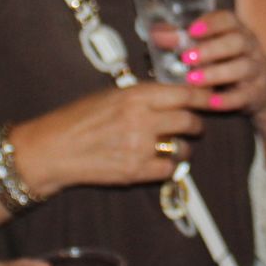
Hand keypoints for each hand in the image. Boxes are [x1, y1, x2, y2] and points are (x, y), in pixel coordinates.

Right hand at [14, 81, 210, 193]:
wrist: (53, 149)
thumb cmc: (78, 118)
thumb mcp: (111, 95)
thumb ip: (142, 96)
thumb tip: (171, 95)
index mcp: (136, 95)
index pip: (184, 93)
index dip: (203, 96)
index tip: (211, 98)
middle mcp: (142, 119)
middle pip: (189, 121)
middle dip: (196, 124)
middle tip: (193, 125)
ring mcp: (140, 147)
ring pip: (182, 148)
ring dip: (183, 148)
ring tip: (174, 146)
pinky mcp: (135, 172)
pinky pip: (168, 171)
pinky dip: (167, 167)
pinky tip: (157, 162)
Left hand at [156, 9, 265, 116]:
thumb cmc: (228, 61)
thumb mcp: (212, 47)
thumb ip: (183, 39)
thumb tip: (155, 34)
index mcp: (237, 30)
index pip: (229, 20)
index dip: (211, 23)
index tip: (191, 30)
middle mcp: (249, 47)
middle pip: (237, 42)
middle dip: (211, 48)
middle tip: (187, 57)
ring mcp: (255, 70)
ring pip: (242, 68)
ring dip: (216, 73)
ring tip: (192, 79)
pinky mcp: (256, 93)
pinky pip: (243, 96)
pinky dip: (226, 99)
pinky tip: (209, 102)